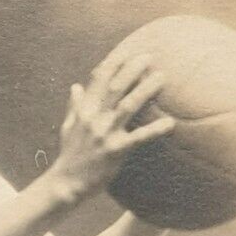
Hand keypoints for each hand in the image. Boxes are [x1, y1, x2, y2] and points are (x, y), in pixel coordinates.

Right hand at [49, 52, 174, 202]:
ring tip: (162, 77)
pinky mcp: (115, 151)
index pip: (98, 80)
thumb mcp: (68, 127)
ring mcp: (105, 134)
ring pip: (128, 106)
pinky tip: (170, 124)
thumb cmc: (69, 155)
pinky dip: (154, 130)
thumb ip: (74, 106)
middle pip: (115, 87)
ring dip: (145, 90)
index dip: (114, 63)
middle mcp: (94, 118)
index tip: (128, 51)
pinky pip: (138, 138)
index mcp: (84, 111)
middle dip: (132, 69)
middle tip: (149, 57)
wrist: (65, 184)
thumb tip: (75, 86)